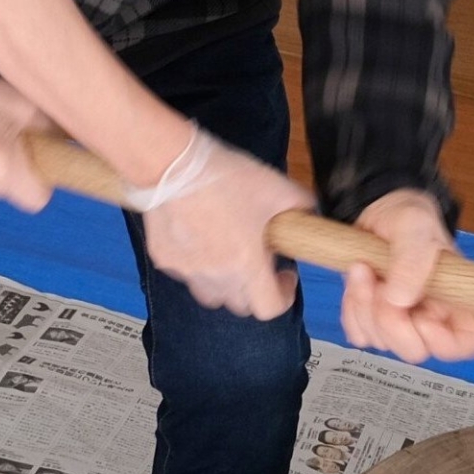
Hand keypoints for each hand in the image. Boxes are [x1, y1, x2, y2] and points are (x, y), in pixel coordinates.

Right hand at [134, 128, 312, 320]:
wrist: (170, 165)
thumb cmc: (225, 177)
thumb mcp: (276, 187)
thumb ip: (301, 205)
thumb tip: (310, 213)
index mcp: (245, 264)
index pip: (269, 309)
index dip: (284, 296)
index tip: (285, 273)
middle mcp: (215, 277)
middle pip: (241, 305)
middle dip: (256, 288)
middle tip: (260, 259)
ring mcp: (186, 272)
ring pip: (211, 295)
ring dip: (226, 284)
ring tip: (229, 253)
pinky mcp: (164, 260)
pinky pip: (186, 275)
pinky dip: (198, 267)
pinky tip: (201, 239)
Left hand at [340, 190, 473, 364]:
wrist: (377, 214)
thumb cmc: (408, 219)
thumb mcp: (415, 226)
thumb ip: (413, 259)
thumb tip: (400, 300)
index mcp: (458, 299)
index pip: (467, 343)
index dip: (444, 341)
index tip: (422, 315)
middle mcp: (433, 318)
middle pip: (415, 351)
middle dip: (390, 319)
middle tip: (379, 282)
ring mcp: (401, 323)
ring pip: (381, 342)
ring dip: (365, 304)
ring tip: (364, 268)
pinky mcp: (372, 321)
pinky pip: (358, 333)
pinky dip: (351, 308)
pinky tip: (357, 281)